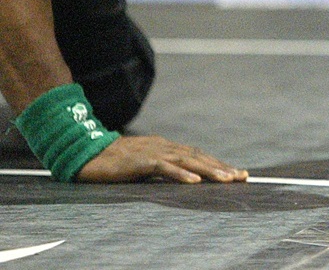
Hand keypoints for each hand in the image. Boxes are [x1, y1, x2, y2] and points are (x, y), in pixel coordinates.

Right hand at [75, 135, 248, 183]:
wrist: (86, 153)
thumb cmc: (115, 162)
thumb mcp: (144, 164)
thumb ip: (163, 168)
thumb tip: (183, 178)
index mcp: (167, 148)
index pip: (198, 155)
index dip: (218, 164)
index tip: (238, 173)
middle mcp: (165, 147)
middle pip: (199, 156)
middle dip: (221, 167)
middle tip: (241, 177)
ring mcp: (154, 152)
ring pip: (187, 160)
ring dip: (209, 170)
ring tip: (227, 179)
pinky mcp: (140, 161)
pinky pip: (164, 167)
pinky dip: (180, 174)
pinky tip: (194, 181)